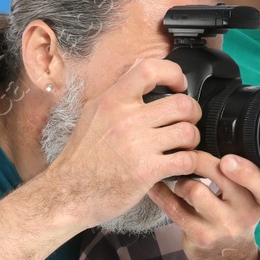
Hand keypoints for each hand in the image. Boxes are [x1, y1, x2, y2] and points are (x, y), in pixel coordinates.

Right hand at [39, 58, 206, 231]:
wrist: (67, 193)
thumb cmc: (82, 156)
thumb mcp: (93, 113)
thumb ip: (119, 92)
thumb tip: (141, 66)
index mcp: (112, 101)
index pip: (150, 69)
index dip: (174, 73)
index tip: (179, 85)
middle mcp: (125, 119)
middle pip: (182, 103)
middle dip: (192, 113)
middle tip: (187, 122)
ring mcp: (137, 145)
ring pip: (188, 131)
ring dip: (193, 140)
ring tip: (183, 146)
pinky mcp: (146, 171)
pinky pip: (186, 160)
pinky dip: (191, 163)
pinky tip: (180, 165)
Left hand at [148, 151, 259, 259]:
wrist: (229, 258)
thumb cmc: (235, 216)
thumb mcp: (250, 196)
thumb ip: (238, 172)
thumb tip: (205, 137)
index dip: (245, 170)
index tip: (227, 161)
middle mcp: (247, 212)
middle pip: (221, 176)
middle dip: (199, 159)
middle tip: (188, 154)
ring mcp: (223, 226)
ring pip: (195, 190)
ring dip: (182, 181)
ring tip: (181, 182)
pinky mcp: (200, 236)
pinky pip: (175, 208)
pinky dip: (162, 194)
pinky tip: (156, 187)